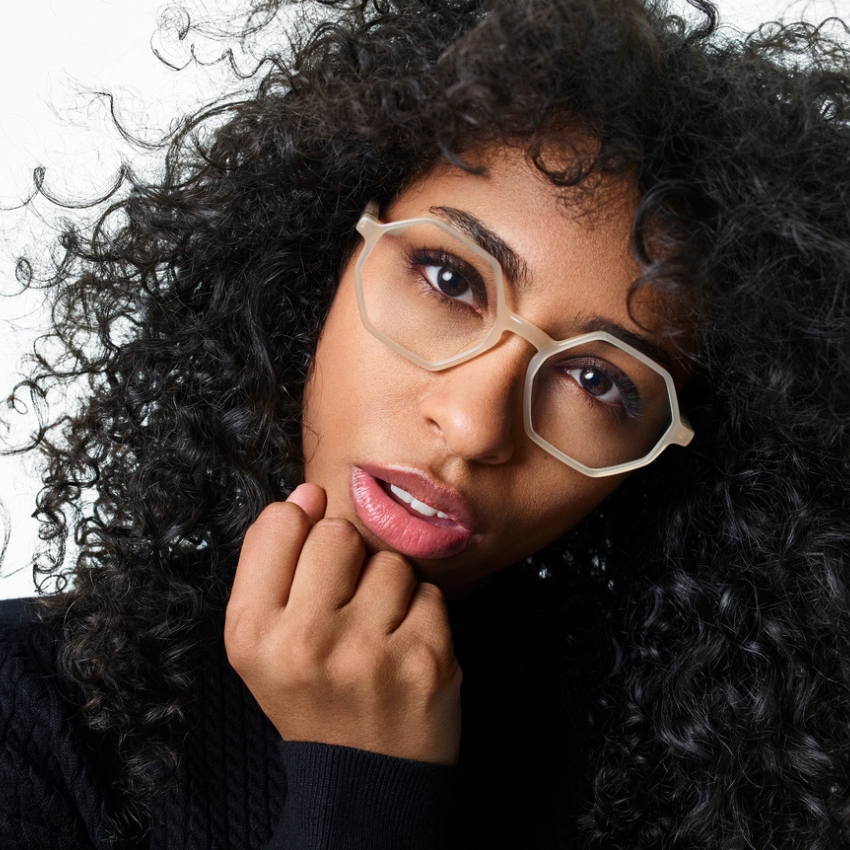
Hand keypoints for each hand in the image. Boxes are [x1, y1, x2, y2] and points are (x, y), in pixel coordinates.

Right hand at [225, 483, 461, 765]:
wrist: (363, 779)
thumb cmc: (310, 696)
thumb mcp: (260, 641)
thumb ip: (270, 561)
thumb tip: (306, 492)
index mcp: (252, 632)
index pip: (279, 523)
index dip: (301, 532)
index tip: (310, 565)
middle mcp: (304, 641)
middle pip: (338, 534)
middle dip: (348, 560)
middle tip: (345, 608)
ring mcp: (368, 652)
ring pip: (391, 561)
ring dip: (390, 590)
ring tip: (376, 634)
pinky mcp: (425, 660)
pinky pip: (430, 592)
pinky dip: (422, 615)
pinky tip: (404, 650)